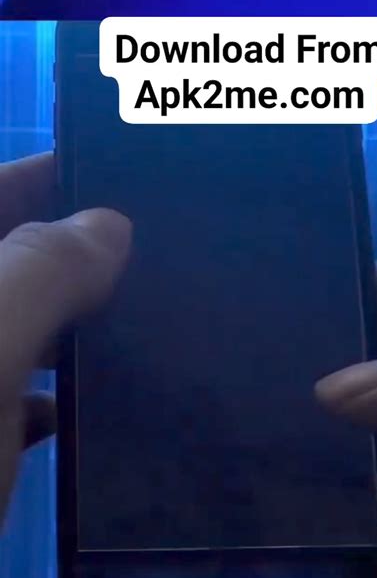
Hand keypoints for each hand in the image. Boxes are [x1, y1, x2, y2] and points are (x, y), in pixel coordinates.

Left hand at [0, 153, 130, 521]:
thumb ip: (45, 268)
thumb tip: (112, 227)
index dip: (50, 172)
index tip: (125, 174)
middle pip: (15, 261)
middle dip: (80, 253)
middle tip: (161, 248)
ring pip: (24, 330)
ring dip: (78, 326)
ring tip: (155, 314)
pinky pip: (20, 397)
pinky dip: (61, 397)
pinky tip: (104, 405)